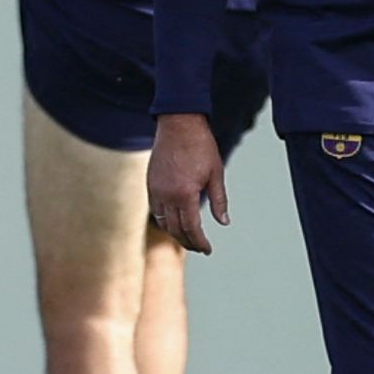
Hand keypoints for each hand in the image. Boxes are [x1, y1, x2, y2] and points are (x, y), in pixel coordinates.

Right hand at [145, 114, 229, 254]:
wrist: (178, 124)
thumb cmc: (201, 146)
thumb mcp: (216, 173)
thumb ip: (219, 200)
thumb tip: (223, 222)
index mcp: (185, 194)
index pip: (191, 228)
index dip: (200, 242)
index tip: (208, 250)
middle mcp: (167, 195)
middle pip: (176, 229)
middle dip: (189, 242)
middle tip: (200, 248)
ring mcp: (155, 190)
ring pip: (163, 222)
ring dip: (175, 233)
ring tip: (188, 238)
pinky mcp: (150, 183)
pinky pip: (155, 210)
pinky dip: (165, 220)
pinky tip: (175, 221)